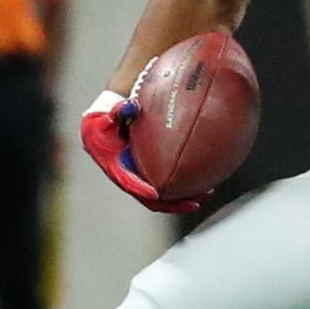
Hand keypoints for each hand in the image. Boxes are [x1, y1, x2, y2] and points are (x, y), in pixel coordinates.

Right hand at [79, 83, 204, 213]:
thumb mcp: (108, 115)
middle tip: (195, 203)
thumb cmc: (106, 120)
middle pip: (150, 199)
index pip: (127, 182)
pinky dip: (182, 190)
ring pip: (161, 198)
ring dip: (183, 199)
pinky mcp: (147, 177)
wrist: (103, 126)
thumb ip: (119, 111)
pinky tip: (203, 184)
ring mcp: (137, 179)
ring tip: (206, 194)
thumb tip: (131, 105)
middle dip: (172, 203)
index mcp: (113, 166)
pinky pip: (165, 187)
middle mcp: (126, 177)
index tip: (155, 194)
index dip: (140, 189)